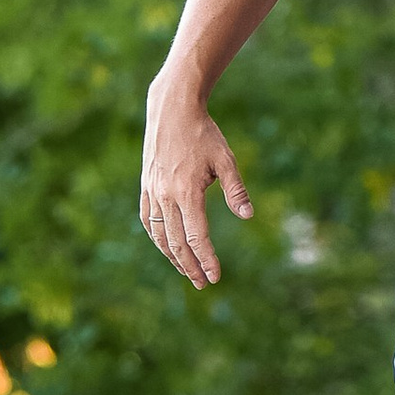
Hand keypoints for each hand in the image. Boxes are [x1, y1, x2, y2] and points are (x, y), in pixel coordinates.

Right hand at [140, 79, 250, 289]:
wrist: (172, 110)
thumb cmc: (204, 133)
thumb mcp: (225, 159)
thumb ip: (235, 189)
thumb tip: (248, 216)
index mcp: (187, 191)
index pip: (197, 236)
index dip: (206, 258)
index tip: (216, 276)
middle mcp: (166, 196)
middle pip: (177, 242)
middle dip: (191, 266)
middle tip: (205, 283)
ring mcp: (152, 192)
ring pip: (160, 235)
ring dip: (173, 257)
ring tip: (188, 272)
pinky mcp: (146, 187)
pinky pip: (148, 221)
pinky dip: (157, 238)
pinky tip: (166, 248)